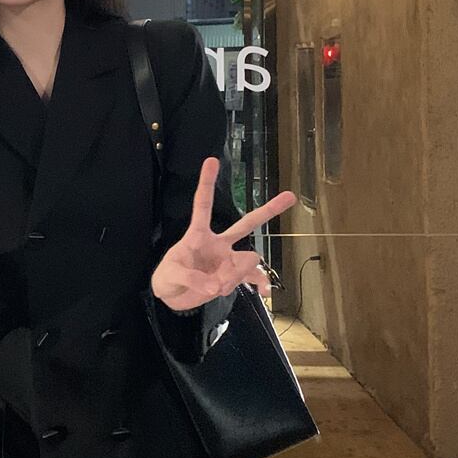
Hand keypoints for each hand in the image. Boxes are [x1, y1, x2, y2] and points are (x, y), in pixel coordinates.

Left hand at [151, 157, 297, 310]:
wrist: (172, 297)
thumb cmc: (167, 278)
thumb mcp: (171, 276)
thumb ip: (192, 278)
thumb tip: (216, 285)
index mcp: (198, 236)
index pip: (203, 206)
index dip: (207, 183)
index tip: (212, 160)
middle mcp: (218, 244)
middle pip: (246, 224)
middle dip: (268, 210)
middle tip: (290, 196)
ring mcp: (228, 260)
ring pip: (248, 260)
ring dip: (236, 275)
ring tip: (216, 287)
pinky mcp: (232, 277)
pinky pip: (253, 277)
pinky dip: (260, 284)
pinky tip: (265, 293)